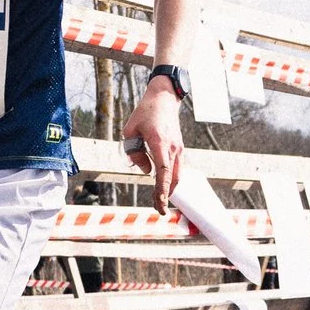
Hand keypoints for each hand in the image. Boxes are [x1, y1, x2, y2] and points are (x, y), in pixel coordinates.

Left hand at [122, 81, 183, 212]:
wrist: (164, 98)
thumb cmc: (144, 113)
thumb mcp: (130, 130)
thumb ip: (134, 152)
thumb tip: (145, 170)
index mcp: (159, 143)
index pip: (163, 171)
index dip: (161, 188)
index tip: (160, 202)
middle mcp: (172, 148)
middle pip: (173, 178)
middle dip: (166, 196)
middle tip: (159, 211)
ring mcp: (178, 148)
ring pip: (177, 175)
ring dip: (169, 189)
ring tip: (158, 202)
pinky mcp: (179, 148)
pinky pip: (176, 168)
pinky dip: (171, 180)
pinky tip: (162, 187)